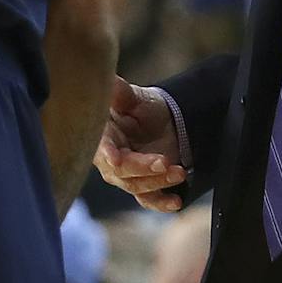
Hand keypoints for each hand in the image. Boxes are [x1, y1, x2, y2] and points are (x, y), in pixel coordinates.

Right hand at [93, 76, 186, 212]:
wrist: (164, 121)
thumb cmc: (142, 107)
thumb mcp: (132, 97)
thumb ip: (119, 93)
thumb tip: (107, 79)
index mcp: (103, 137)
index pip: (101, 148)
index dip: (107, 153)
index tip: (116, 158)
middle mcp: (111, 160)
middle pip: (122, 171)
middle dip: (143, 168)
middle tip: (164, 161)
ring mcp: (127, 176)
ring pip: (138, 186)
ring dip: (158, 182)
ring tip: (180, 172)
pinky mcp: (144, 186)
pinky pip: (150, 200)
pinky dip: (162, 204)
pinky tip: (176, 202)